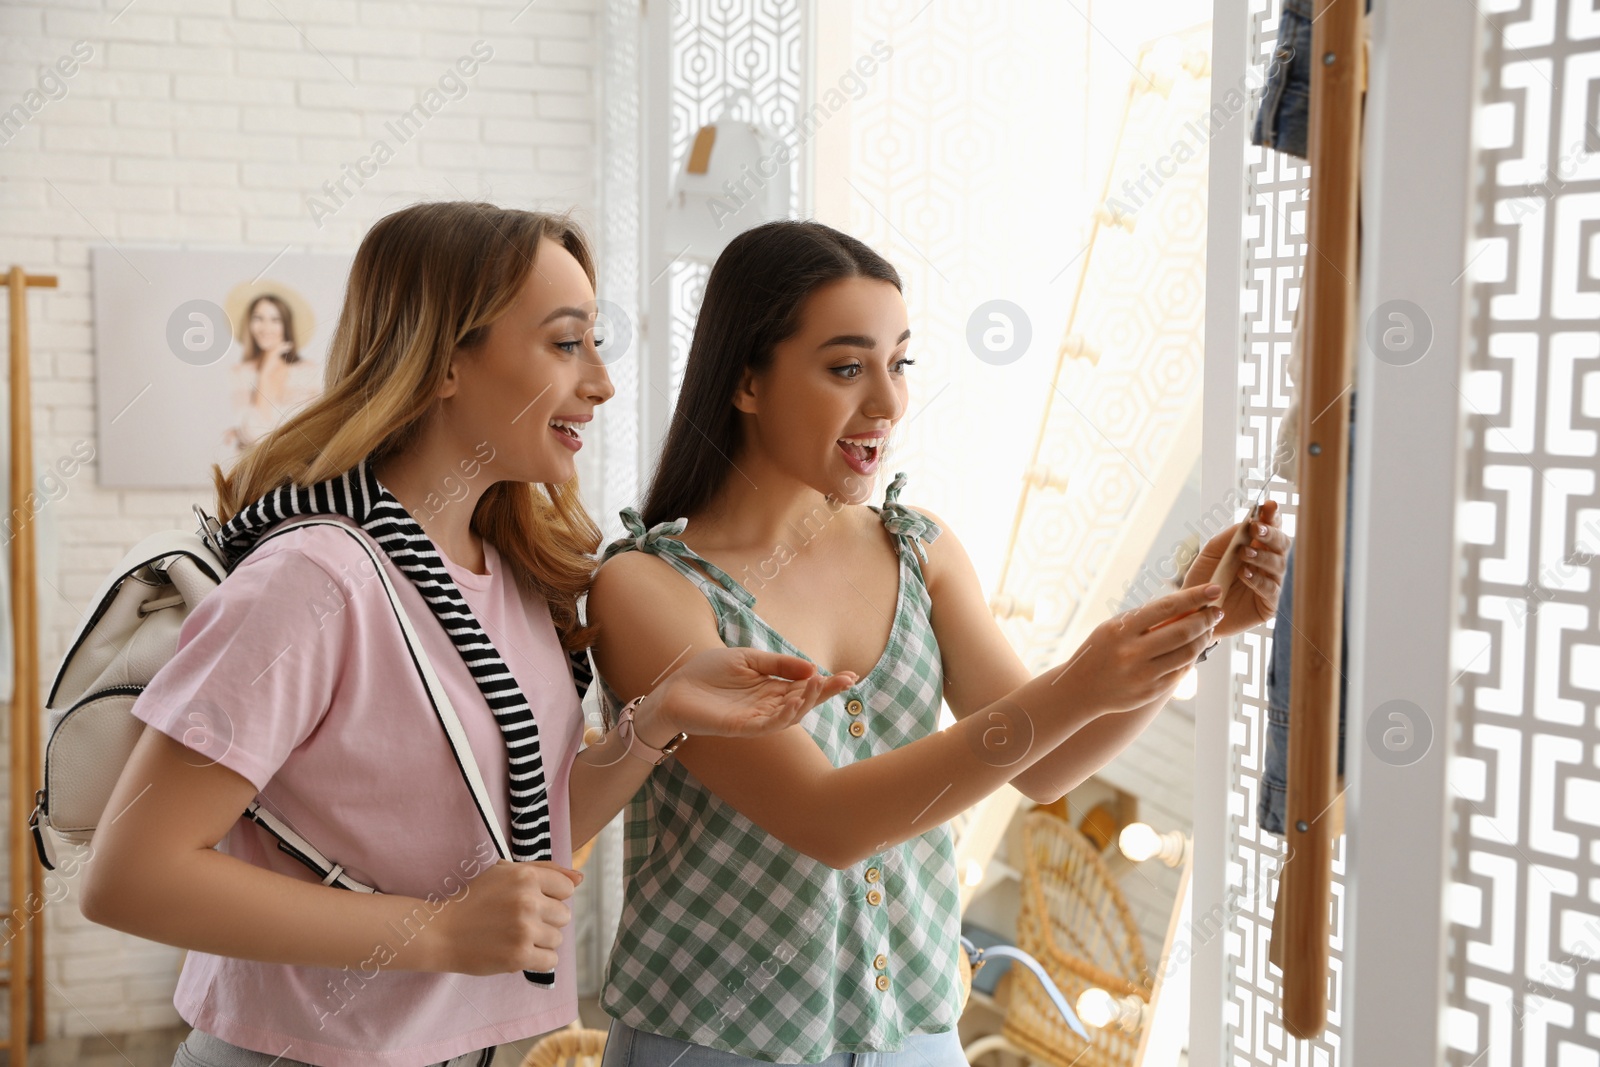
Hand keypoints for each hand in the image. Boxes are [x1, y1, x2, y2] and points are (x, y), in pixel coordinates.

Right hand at [429, 859, 581, 975]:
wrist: (442, 932)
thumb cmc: (476, 900)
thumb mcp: (506, 873)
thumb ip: (546, 871)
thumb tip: (580, 878)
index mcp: (525, 876)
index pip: (567, 888)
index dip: (551, 896)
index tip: (531, 902)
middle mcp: (528, 901)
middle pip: (564, 915)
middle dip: (546, 920)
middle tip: (519, 921)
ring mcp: (524, 929)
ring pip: (558, 939)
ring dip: (541, 941)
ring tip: (516, 936)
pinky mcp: (519, 956)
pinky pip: (551, 961)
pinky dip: (538, 960)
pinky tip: (519, 952)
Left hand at [643, 647, 857, 743]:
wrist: (675, 687)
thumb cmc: (708, 673)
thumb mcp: (749, 659)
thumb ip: (778, 664)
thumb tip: (812, 668)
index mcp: (771, 688)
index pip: (805, 687)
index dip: (828, 684)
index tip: (851, 676)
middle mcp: (768, 705)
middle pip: (804, 702)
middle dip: (825, 692)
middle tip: (844, 680)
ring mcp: (756, 718)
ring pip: (790, 715)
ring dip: (806, 701)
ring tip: (818, 684)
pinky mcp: (741, 727)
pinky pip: (768, 724)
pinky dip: (783, 715)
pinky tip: (794, 701)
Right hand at [1055, 584, 1221, 715]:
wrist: (1081, 689)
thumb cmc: (1101, 650)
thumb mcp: (1114, 627)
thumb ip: (1145, 618)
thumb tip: (1185, 605)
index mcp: (1121, 630)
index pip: (1166, 607)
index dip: (1194, 597)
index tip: (1214, 590)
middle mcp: (1132, 653)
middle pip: (1182, 631)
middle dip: (1206, 619)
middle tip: (1217, 611)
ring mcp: (1143, 675)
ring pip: (1187, 653)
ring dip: (1203, 638)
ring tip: (1208, 629)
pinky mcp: (1151, 692)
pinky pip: (1181, 671)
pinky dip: (1192, 657)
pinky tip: (1194, 648)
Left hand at [1184, 499, 1288, 635]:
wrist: (1192, 611)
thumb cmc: (1203, 579)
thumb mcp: (1211, 553)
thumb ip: (1229, 537)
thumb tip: (1249, 522)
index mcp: (1256, 546)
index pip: (1271, 526)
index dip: (1273, 515)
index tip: (1269, 505)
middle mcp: (1267, 563)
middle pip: (1282, 543)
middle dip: (1271, 533)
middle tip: (1256, 529)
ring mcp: (1270, 584)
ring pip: (1279, 565)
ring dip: (1262, 556)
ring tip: (1244, 553)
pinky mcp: (1268, 605)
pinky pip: (1270, 590)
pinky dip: (1258, 580)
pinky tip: (1245, 574)